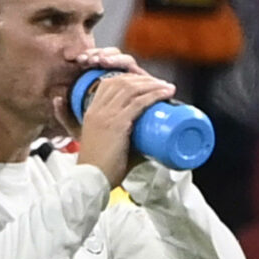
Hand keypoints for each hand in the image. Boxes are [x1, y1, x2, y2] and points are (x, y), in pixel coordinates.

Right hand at [73, 58, 174, 187]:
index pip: (109, 83)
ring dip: (152, 84)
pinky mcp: (117, 124)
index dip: (129, 79)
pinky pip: (138, 102)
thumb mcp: (110, 147)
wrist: (91, 179)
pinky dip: (154, 95)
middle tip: (160, 84)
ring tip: (167, 87)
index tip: (146, 84)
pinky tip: (165, 92)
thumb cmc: (101, 169)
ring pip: (132, 88)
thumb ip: (129, 144)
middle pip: (122, 81)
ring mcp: (106, 115)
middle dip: (144, 79)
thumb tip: (153, 146)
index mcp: (91, 112)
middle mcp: (98, 109)